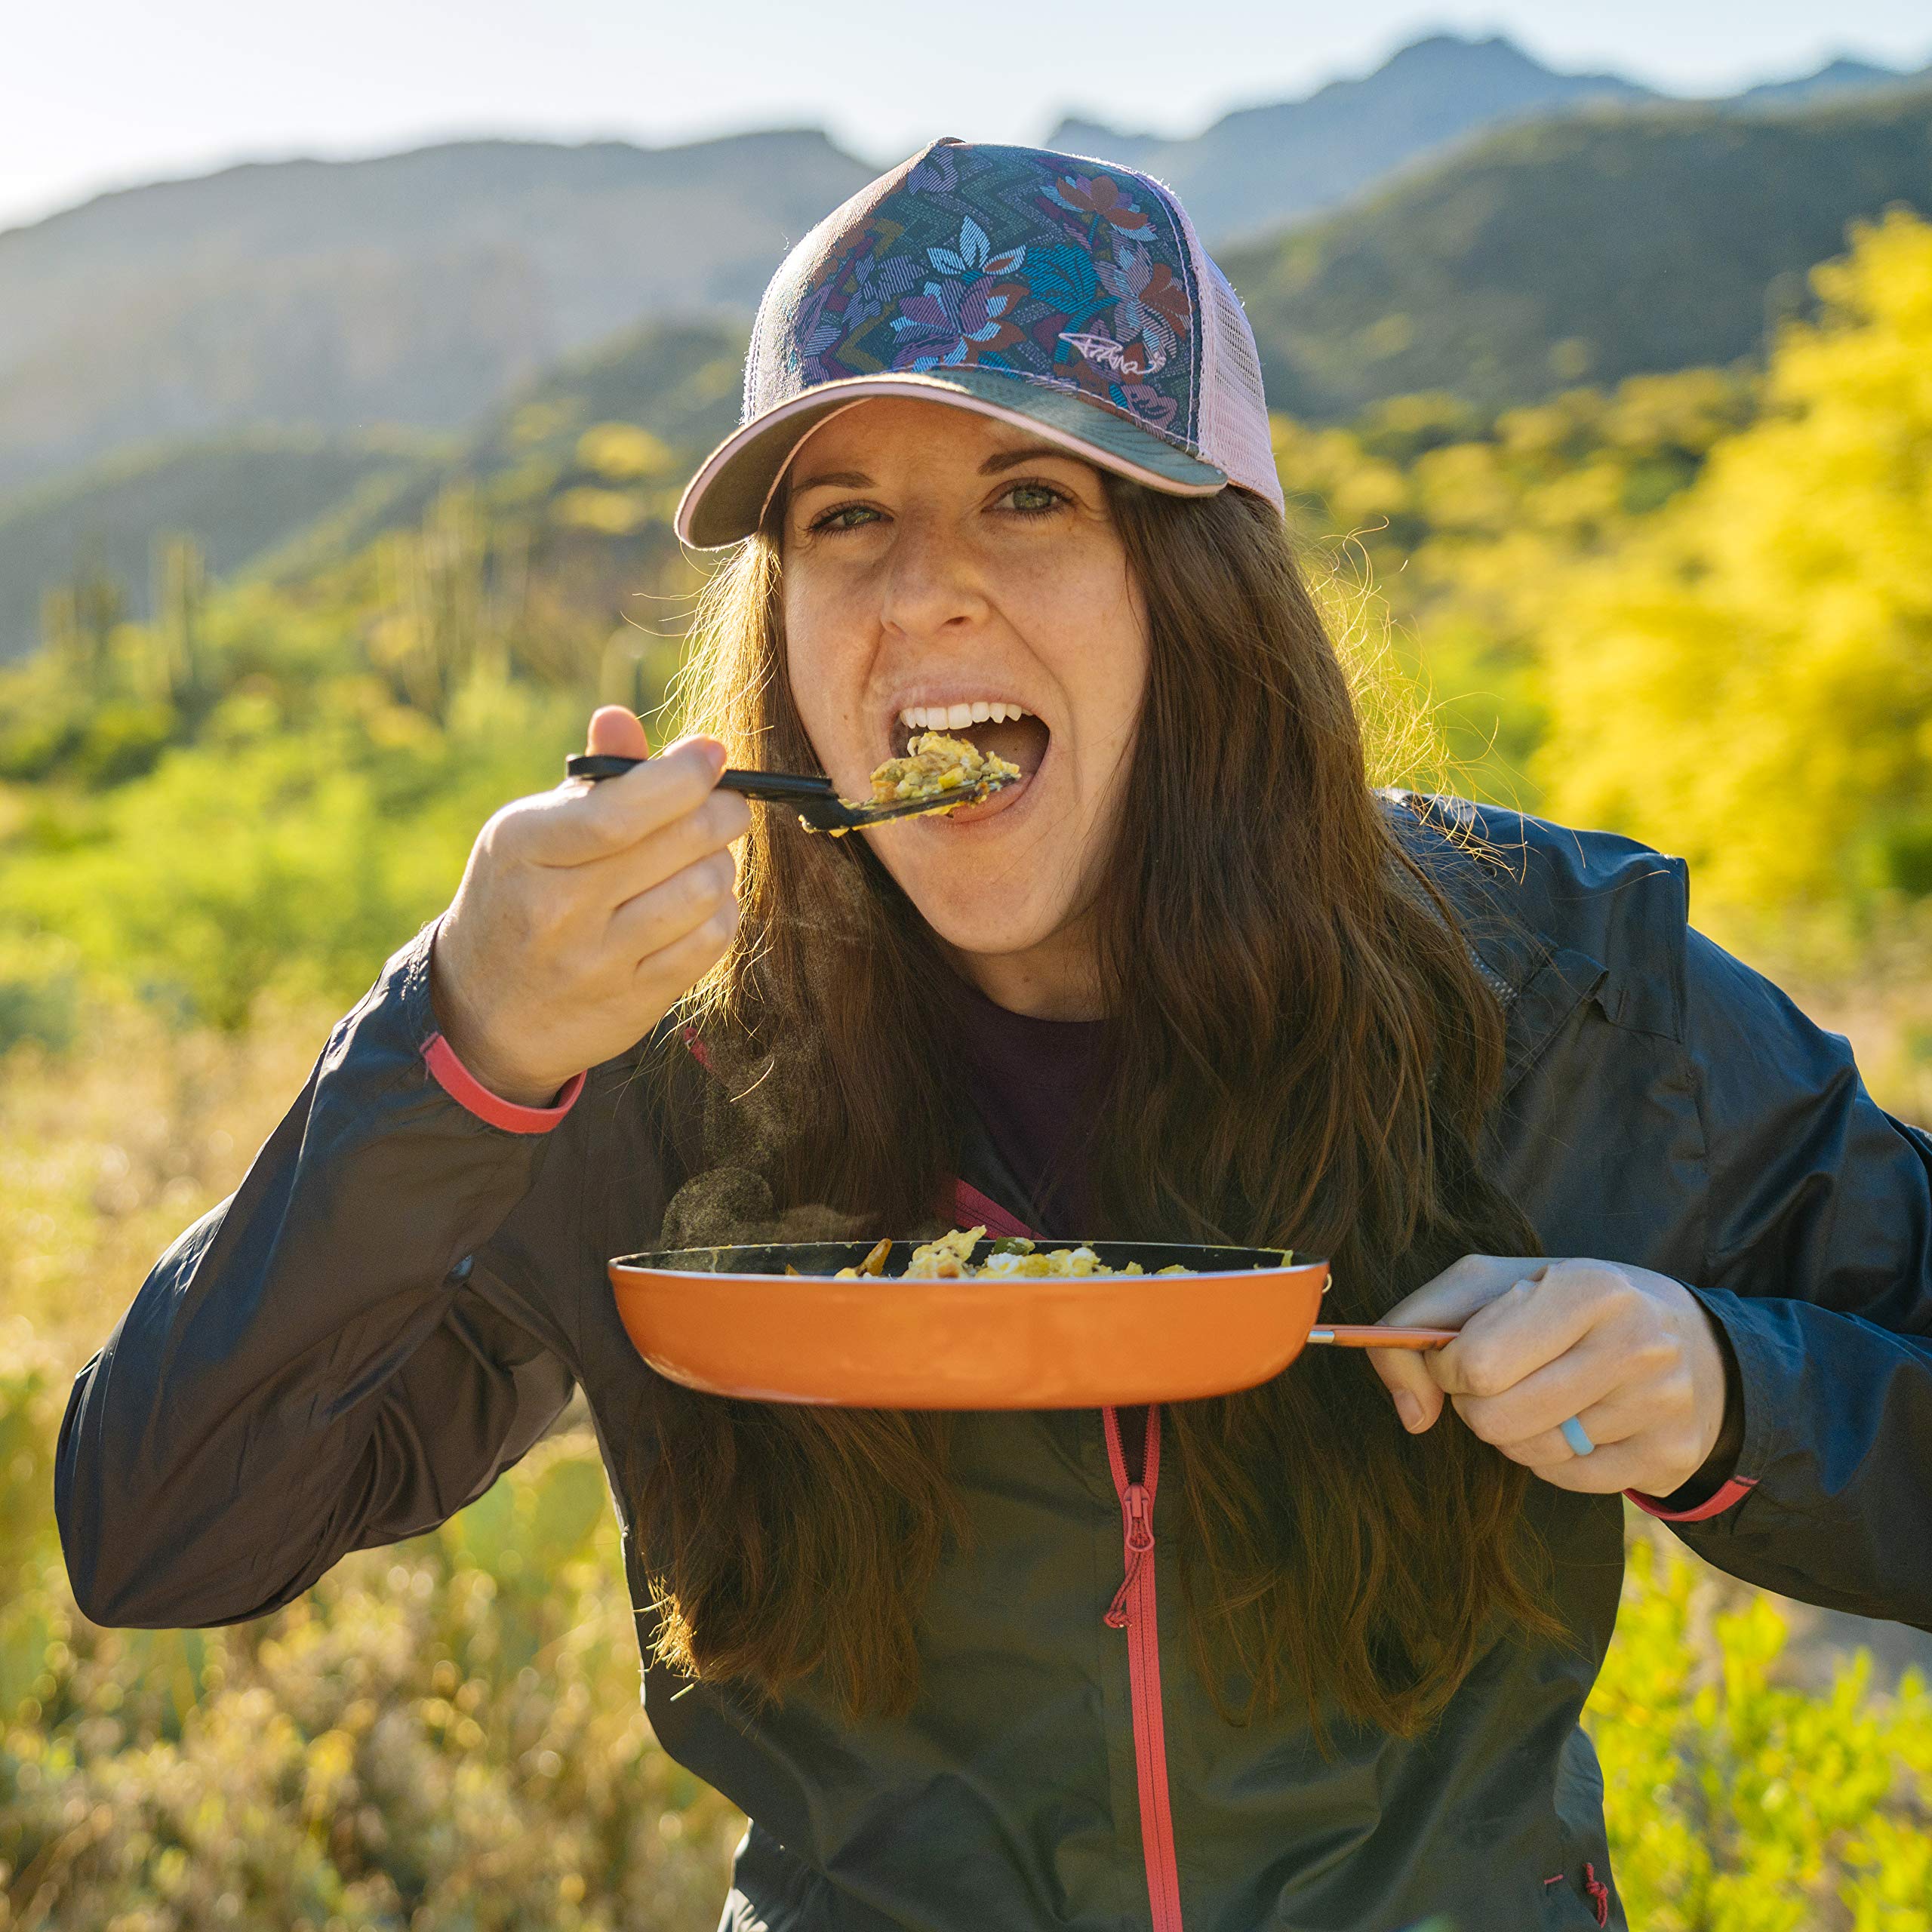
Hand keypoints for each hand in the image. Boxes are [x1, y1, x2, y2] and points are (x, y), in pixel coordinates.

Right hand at [429, 706, 750, 1104]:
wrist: (482, 1013)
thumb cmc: (517, 899)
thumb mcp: (529, 835)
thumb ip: (588, 781)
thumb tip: (619, 717)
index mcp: (523, 849)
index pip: (618, 811)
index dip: (680, 777)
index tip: (713, 753)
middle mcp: (558, 907)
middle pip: (676, 845)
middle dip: (721, 812)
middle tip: (728, 804)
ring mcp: (597, 960)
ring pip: (703, 891)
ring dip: (721, 863)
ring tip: (707, 856)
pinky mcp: (633, 1001)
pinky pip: (710, 942)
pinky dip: (721, 911)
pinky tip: (704, 902)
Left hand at [1366, 1255, 1731, 1496]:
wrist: (1687, 1340)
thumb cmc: (1565, 1307)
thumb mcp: (1491, 1285)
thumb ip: (1418, 1325)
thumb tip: (1411, 1413)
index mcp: (1588, 1288)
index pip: (1477, 1362)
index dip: (1447, 1368)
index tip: (1460, 1357)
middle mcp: (1635, 1344)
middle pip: (1497, 1417)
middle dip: (1474, 1404)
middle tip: (1497, 1381)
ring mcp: (1659, 1404)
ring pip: (1528, 1452)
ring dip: (1511, 1431)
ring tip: (1538, 1396)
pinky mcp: (1668, 1454)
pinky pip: (1566, 1480)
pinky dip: (1549, 1458)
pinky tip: (1571, 1424)